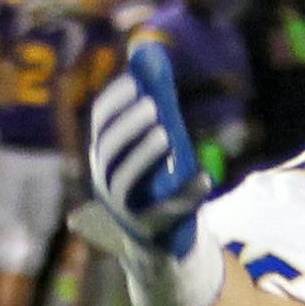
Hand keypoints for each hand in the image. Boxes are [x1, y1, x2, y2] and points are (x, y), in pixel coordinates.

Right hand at [85, 40, 208, 255]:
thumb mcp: (153, 149)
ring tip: (166, 135)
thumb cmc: (156, 185)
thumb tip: (157, 62)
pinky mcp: (145, 230)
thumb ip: (153, 117)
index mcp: (105, 156)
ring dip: (143, 155)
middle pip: (108, 149)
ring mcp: (122, 208)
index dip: (115, 101)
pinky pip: (163, 213)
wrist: (157, 243)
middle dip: (128, 125)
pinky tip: (204, 179)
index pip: (100, 123)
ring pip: (123, 181)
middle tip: (152, 105)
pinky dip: (185, 197)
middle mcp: (105, 181)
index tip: (135, 82)